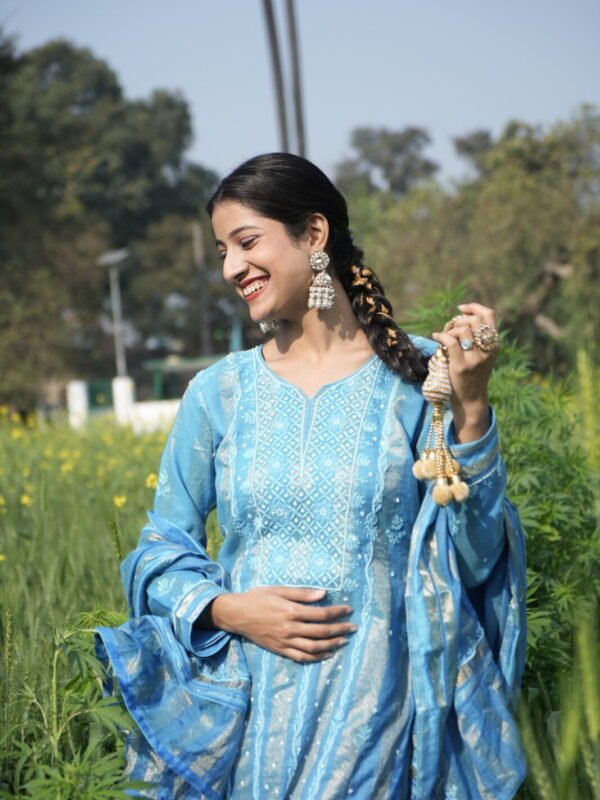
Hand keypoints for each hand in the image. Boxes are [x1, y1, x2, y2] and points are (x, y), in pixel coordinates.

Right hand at [204, 586, 356, 662]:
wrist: (236, 615)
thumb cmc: (258, 598)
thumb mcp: (279, 590)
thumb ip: (302, 593)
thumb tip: (323, 593)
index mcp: (290, 611)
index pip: (320, 614)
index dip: (337, 613)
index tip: (349, 610)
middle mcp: (289, 629)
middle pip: (321, 632)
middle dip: (340, 630)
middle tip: (353, 627)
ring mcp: (285, 642)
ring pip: (313, 647)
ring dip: (331, 645)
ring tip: (344, 641)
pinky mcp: (280, 650)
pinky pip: (301, 657)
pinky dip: (316, 657)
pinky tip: (326, 654)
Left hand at [431, 302, 498, 441]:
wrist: (471, 399)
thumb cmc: (473, 375)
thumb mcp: (482, 355)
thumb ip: (478, 339)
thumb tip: (461, 317)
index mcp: (494, 345)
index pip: (490, 315)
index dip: (474, 307)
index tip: (461, 309)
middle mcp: (487, 350)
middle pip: (475, 320)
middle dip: (459, 320)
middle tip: (451, 328)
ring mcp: (475, 359)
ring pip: (462, 330)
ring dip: (450, 330)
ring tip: (444, 337)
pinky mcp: (461, 366)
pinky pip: (450, 342)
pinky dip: (441, 336)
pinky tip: (436, 337)